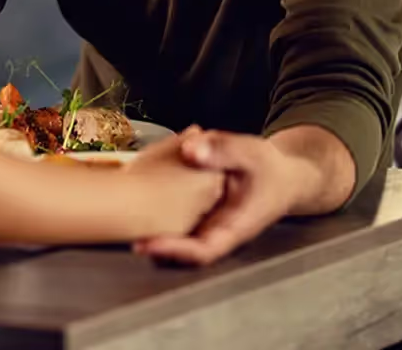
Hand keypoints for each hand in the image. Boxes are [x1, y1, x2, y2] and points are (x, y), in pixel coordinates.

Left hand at [133, 130, 320, 265]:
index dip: (173, 251)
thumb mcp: (252, 154)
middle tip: (121, 230)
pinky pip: (172, 218)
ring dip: (148, 227)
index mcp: (233, 228)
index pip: (202, 251)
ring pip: (174, 235)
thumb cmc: (269, 169)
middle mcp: (215, 232)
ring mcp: (204, 225)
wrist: (281, 176)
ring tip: (120, 211)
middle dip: (152, 244)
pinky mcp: (194, 213)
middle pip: (181, 251)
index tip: (147, 245)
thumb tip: (191, 149)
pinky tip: (136, 190)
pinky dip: (154, 209)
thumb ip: (224, 150)